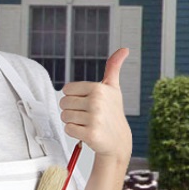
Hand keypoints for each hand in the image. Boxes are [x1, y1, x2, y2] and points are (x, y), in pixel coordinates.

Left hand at [59, 48, 132, 163]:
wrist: (118, 140)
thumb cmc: (112, 112)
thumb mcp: (113, 88)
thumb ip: (114, 67)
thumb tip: (124, 49)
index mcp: (99, 88)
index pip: (66, 90)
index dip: (74, 97)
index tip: (88, 103)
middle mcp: (97, 102)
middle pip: (63, 103)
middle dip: (72, 110)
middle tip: (88, 115)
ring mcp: (94, 118)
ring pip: (65, 117)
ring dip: (73, 122)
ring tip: (88, 123)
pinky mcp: (90, 134)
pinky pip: (68, 129)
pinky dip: (75, 133)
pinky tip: (87, 132)